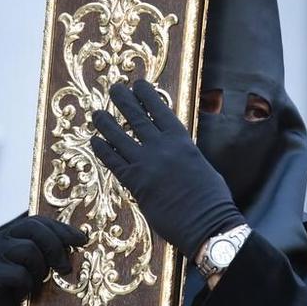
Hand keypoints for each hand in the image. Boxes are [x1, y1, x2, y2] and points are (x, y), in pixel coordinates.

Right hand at [0, 215, 86, 305]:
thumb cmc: (16, 292)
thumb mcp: (34, 268)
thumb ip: (46, 253)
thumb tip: (79, 243)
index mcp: (13, 234)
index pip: (39, 221)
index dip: (62, 229)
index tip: (82, 240)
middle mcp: (0, 239)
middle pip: (34, 229)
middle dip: (55, 247)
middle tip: (65, 268)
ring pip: (28, 250)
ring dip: (40, 269)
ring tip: (38, 283)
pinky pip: (18, 274)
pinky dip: (26, 286)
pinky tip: (22, 294)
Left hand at [90, 80, 245, 258]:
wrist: (206, 222)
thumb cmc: (211, 198)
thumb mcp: (201, 166)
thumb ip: (184, 155)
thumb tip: (175, 154)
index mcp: (181, 141)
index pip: (160, 110)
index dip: (147, 95)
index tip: (138, 83)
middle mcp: (161, 147)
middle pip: (136, 117)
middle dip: (123, 100)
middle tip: (114, 88)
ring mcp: (146, 164)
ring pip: (119, 137)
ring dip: (105, 123)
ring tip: (96, 113)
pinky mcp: (135, 183)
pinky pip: (113, 162)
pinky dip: (102, 150)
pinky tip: (95, 141)